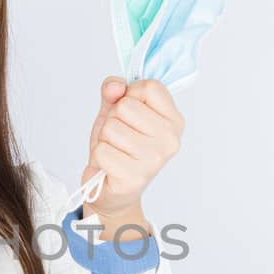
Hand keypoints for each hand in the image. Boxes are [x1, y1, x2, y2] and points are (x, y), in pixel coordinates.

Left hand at [80, 76, 183, 223]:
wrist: (108, 187)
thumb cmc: (117, 146)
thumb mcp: (114, 111)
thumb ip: (114, 90)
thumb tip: (115, 87)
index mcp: (174, 120)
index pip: (150, 87)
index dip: (130, 95)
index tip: (130, 113)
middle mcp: (170, 140)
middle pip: (126, 106)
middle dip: (113, 119)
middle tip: (118, 138)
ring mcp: (155, 160)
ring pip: (111, 128)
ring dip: (104, 139)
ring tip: (115, 151)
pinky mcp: (134, 178)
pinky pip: (102, 151)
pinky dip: (99, 158)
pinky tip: (110, 166)